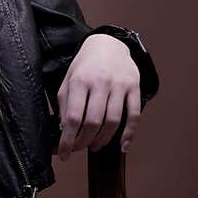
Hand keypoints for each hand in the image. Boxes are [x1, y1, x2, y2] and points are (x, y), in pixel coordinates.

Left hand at [56, 33, 141, 159]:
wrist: (108, 44)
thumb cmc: (85, 66)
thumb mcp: (68, 81)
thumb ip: (65, 105)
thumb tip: (65, 131)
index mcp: (80, 81)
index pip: (73, 117)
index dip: (68, 140)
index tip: (64, 154)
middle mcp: (100, 82)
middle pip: (93, 122)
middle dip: (84, 142)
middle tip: (79, 148)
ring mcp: (119, 85)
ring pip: (113, 121)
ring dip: (103, 139)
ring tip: (95, 145)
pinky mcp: (134, 87)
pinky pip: (134, 115)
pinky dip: (129, 133)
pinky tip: (122, 146)